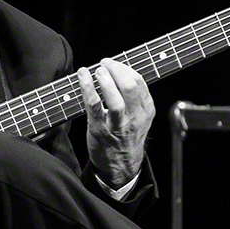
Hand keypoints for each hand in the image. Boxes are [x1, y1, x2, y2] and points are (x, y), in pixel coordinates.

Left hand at [78, 58, 154, 187]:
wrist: (121, 166)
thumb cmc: (126, 136)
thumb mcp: (139, 117)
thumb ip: (134, 97)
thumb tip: (118, 70)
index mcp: (146, 110)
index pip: (139, 81)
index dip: (124, 68)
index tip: (113, 63)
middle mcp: (135, 117)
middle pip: (130, 86)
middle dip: (116, 69)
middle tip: (104, 64)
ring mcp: (118, 125)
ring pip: (115, 98)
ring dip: (105, 80)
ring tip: (97, 71)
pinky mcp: (101, 130)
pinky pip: (94, 106)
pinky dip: (87, 88)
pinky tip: (83, 77)